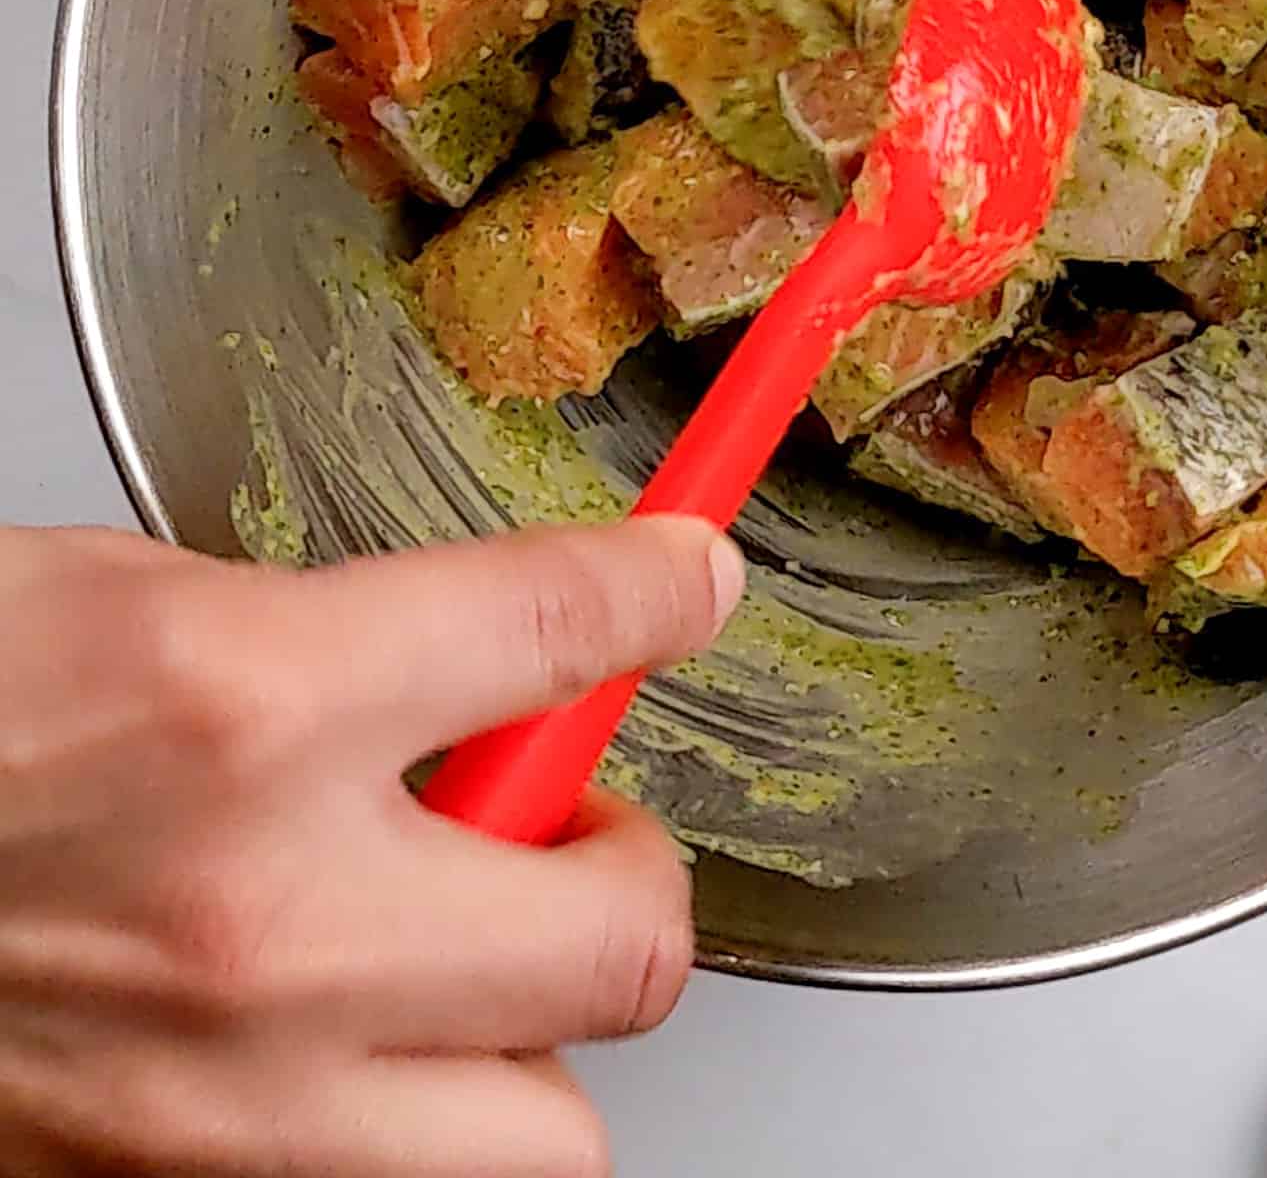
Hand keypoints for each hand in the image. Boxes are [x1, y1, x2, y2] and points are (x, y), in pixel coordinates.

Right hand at [0, 517, 744, 1176]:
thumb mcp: (134, 601)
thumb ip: (340, 638)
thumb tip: (500, 661)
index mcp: (250, 701)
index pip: (562, 630)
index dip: (661, 595)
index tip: (690, 587)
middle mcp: (260, 914)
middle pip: (624, 943)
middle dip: (630, 878)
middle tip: (573, 836)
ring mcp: (214, 1100)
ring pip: (538, 1142)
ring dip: (534, 1045)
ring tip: (463, 965)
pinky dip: (399, 1126)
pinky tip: (339, 1042)